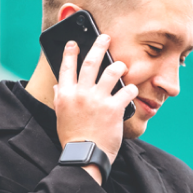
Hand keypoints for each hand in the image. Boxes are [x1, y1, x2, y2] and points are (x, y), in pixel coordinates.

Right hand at [53, 35, 137, 166]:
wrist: (84, 155)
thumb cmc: (73, 138)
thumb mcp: (60, 116)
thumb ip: (60, 99)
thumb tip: (58, 86)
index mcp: (66, 94)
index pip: (66, 67)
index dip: (70, 52)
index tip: (74, 43)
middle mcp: (81, 93)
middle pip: (91, 62)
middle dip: (99, 46)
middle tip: (106, 37)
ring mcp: (98, 100)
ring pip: (112, 72)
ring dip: (119, 66)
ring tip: (123, 65)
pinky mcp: (114, 108)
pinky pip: (127, 91)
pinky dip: (132, 89)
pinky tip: (133, 90)